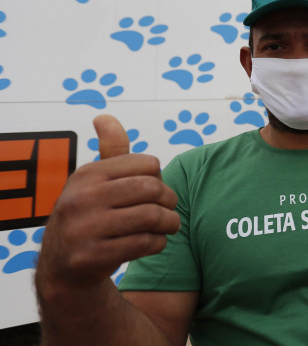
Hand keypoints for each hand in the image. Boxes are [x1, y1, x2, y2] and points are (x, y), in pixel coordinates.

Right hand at [37, 115, 179, 292]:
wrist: (61, 266)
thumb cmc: (89, 215)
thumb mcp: (94, 181)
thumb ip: (109, 150)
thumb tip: (104, 117)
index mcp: (87, 174)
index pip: (148, 164)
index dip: (160, 178)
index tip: (155, 190)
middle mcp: (81, 199)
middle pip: (152, 189)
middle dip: (170, 201)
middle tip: (169, 210)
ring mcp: (84, 229)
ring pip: (152, 217)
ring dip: (170, 223)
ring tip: (168, 226)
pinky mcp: (91, 256)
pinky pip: (144, 243)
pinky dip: (159, 243)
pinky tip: (154, 242)